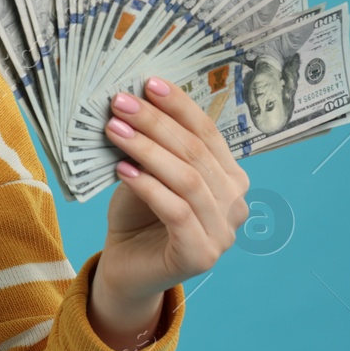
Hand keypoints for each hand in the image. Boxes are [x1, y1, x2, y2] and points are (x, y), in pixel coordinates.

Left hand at [93, 74, 250, 343]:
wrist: (125, 267)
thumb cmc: (137, 216)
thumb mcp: (145, 172)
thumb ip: (152, 146)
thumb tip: (135, 102)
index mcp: (229, 178)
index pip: (208, 133)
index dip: (180, 106)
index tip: (148, 83)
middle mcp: (235, 204)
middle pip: (196, 153)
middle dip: (156, 123)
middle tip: (120, 103)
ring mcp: (222, 233)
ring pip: (188, 180)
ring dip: (148, 151)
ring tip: (114, 130)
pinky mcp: (200, 255)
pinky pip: (177, 212)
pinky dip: (149, 187)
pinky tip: (123, 170)